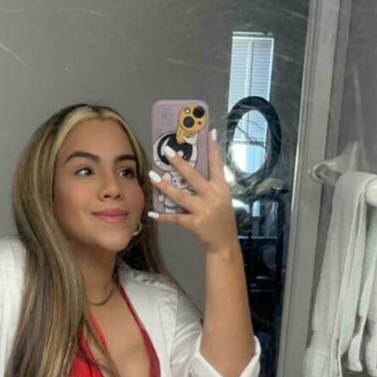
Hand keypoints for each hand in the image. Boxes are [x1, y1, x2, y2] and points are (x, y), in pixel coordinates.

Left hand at [149, 129, 238, 254]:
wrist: (224, 244)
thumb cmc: (222, 219)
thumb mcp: (222, 199)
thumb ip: (210, 186)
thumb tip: (190, 173)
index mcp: (221, 188)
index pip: (217, 164)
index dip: (213, 148)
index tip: (209, 132)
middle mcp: (212, 196)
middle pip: (193, 177)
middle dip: (179, 163)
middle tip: (167, 151)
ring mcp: (203, 210)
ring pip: (179, 196)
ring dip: (164, 186)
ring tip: (152, 176)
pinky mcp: (194, 224)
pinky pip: (175, 218)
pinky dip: (163, 216)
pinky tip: (152, 213)